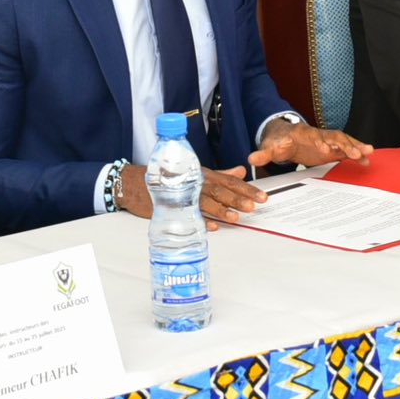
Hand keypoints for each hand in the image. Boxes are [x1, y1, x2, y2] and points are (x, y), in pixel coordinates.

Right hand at [115, 161, 268, 228]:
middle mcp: (195, 182)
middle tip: (253, 207)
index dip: (246, 189)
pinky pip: (188, 214)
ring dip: (221, 210)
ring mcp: (183, 194)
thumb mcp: (197, 172)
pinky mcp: (171, 206)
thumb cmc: (169, 177)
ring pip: (205, 202)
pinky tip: (212, 227)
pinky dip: (200, 221)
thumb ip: (220, 173)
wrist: (137, 182)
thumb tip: (240, 171)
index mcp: (204, 174)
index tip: (261, 197)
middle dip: (238, 199)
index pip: (229, 181)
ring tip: (235, 218)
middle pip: (220, 190)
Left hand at [249, 120, 371, 170]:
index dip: (321, 142)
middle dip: (345, 144)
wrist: (284, 137)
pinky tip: (366, 159)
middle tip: (356, 153)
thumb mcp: (270, 148)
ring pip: (343, 141)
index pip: (314, 137)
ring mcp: (326, 141)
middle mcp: (319, 135)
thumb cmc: (279, 142)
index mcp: (304, 134)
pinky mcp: (331, 148)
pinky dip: (356, 152)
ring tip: (368, 152)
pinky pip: (346, 149)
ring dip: (355, 146)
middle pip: (334, 137)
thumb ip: (263, 154)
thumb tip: (251, 158)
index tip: (328, 149)